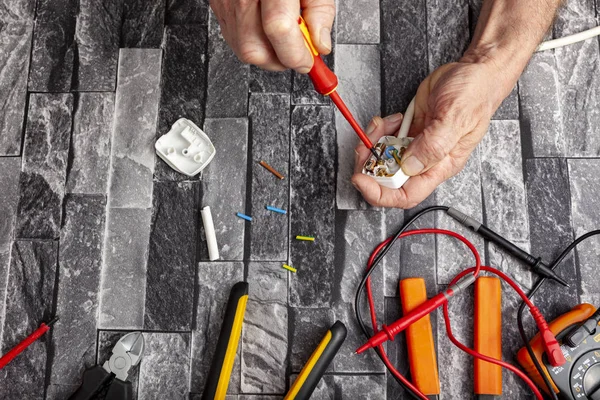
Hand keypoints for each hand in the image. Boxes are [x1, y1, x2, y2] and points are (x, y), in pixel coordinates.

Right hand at [210, 0, 334, 71]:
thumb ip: (320, 12)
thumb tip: (319, 44)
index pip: (279, 29)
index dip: (295, 54)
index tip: (308, 62)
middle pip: (253, 47)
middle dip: (280, 60)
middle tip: (298, 51)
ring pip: (241, 47)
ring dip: (267, 53)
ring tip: (284, 36)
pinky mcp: (217, 3)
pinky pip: (232, 35)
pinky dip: (253, 40)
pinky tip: (266, 27)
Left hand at [352, 61, 504, 207]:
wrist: (474, 72)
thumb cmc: (474, 94)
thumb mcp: (455, 116)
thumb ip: (433, 145)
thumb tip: (411, 166)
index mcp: (441, 165)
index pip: (407, 194)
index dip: (380, 193)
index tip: (362, 179)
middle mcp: (427, 160)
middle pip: (388, 178)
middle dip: (369, 166)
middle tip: (364, 147)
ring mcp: (416, 145)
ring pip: (384, 158)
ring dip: (374, 144)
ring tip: (379, 125)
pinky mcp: (410, 130)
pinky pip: (386, 139)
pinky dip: (380, 130)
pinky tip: (388, 119)